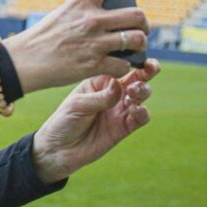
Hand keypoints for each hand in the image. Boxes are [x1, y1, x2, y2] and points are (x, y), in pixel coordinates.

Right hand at [2, 0, 149, 93]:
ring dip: (139, 45)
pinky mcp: (93, 65)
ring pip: (138, 39)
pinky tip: (115, 66)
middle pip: (137, 14)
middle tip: (137, 29)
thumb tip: (106, 11)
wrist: (22, 62)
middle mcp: (91, 20)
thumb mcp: (61, 14)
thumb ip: (84, 10)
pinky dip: (123, 67)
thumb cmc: (40, 39)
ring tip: (133, 48)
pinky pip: (124, 65)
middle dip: (142, 23)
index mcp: (81, 3)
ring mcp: (94, 43)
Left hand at [31, 59, 159, 183]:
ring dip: (143, 90)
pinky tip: (136, 109)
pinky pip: (141, 118)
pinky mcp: (124, 128)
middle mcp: (113, 93)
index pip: (119, 66)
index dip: (132, 60)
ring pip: (142, 95)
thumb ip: (100, 97)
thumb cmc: (63, 121)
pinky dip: (143, 112)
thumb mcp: (77, 105)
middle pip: (137, 78)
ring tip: (133, 92)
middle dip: (147, 71)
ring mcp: (120, 110)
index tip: (140, 57)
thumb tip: (119, 84)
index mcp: (100, 81)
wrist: (58, 150)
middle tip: (147, 70)